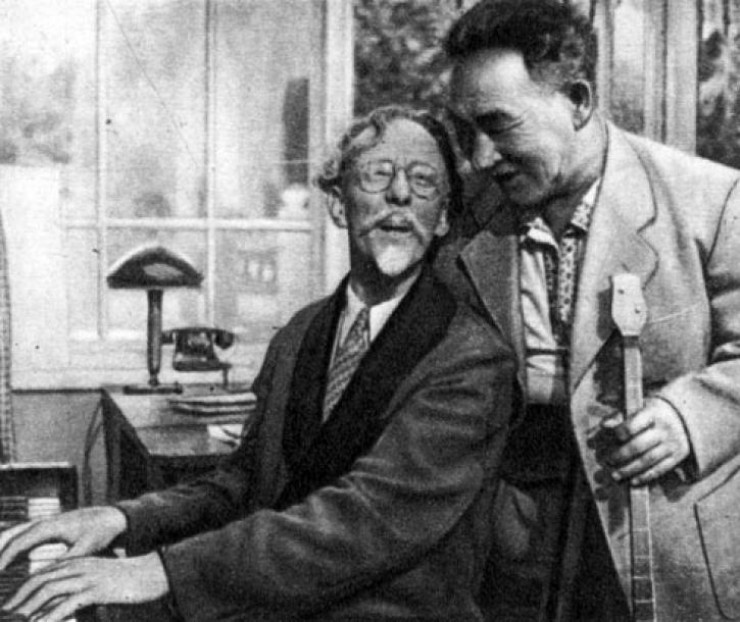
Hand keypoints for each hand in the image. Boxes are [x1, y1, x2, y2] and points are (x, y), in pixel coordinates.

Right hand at [0, 506, 126, 570]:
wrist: (112, 517)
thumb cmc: (100, 531)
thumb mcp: (84, 549)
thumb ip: (64, 561)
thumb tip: (46, 574)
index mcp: (50, 526)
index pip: (19, 542)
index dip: (4, 558)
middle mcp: (43, 522)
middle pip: (10, 534)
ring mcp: (44, 524)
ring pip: (14, 533)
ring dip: (0, 546)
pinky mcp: (46, 528)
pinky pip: (22, 536)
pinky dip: (10, 546)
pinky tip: (4, 562)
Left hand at [1, 552, 168, 621]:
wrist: (155, 572)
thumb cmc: (130, 580)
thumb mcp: (102, 583)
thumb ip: (82, 591)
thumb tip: (64, 607)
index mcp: (80, 563)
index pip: (43, 574)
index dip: (23, 590)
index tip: (10, 606)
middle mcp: (80, 567)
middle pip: (40, 580)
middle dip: (19, 599)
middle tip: (5, 615)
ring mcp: (88, 577)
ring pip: (49, 590)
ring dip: (29, 608)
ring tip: (16, 620)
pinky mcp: (97, 589)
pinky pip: (68, 604)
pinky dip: (50, 616)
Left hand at [598, 398, 690, 485]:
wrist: (681, 416)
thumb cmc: (650, 413)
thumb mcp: (638, 408)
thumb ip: (619, 416)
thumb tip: (604, 425)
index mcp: (653, 413)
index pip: (633, 425)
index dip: (620, 432)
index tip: (613, 437)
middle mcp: (665, 428)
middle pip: (639, 445)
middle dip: (622, 455)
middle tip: (609, 460)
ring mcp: (673, 443)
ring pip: (649, 460)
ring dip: (630, 470)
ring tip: (615, 475)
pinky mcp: (679, 455)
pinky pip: (661, 469)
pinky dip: (646, 476)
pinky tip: (633, 481)